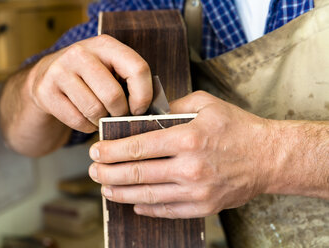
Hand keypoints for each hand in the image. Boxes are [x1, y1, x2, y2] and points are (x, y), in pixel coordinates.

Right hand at [26, 34, 151, 132]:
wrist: (46, 78)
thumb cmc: (89, 78)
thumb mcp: (110, 69)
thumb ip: (130, 82)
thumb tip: (150, 111)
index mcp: (105, 44)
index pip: (137, 69)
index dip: (144, 95)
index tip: (139, 109)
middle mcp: (80, 53)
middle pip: (114, 95)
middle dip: (120, 113)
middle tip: (118, 115)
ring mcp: (59, 71)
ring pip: (95, 110)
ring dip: (101, 121)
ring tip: (100, 116)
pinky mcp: (45, 91)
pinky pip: (77, 120)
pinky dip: (86, 127)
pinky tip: (85, 119)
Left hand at [88, 91, 275, 218]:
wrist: (269, 157)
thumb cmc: (238, 128)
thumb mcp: (207, 104)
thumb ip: (174, 106)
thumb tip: (149, 114)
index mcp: (187, 138)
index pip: (138, 146)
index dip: (111, 150)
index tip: (95, 150)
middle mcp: (189, 166)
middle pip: (137, 173)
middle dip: (108, 173)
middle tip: (93, 171)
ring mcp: (196, 190)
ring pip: (147, 196)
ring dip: (121, 193)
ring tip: (105, 189)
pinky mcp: (204, 206)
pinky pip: (168, 211)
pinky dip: (147, 209)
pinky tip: (134, 204)